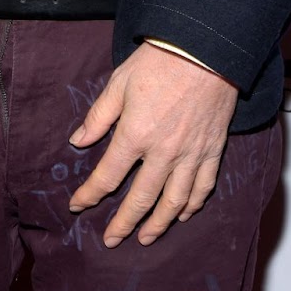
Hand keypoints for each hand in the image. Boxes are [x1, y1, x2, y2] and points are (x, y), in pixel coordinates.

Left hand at [68, 41, 237, 246]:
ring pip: (174, 202)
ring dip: (158, 224)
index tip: (77, 205)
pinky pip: (202, 188)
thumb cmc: (159, 61)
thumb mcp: (119, 83)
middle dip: (123, 224)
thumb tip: (78, 141)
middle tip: (111, 240)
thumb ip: (99, 117)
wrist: (205, 50)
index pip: (107, 176)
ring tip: (145, 238)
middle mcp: (164, 153)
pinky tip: (183, 215)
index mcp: (136, 135)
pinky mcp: (212, 151)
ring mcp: (191, 155)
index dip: (90, 194)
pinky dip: (192, 206)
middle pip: (140, 199)